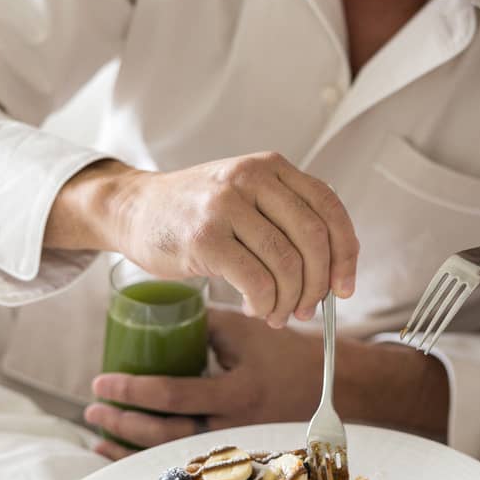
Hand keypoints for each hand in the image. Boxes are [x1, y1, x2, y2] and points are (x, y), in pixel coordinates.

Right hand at [48, 152, 359, 327]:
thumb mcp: (248, 195)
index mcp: (272, 167)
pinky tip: (256, 308)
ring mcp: (226, 205)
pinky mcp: (205, 237)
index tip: (344, 287)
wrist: (134, 209)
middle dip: (318, 283)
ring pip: (286, 263)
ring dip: (290, 300)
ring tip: (277, 312)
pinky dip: (265, 303)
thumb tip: (334, 269)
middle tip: (308, 309)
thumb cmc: (198, 212)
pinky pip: (256, 280)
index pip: (329, 208)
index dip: (345, 253)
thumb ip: (288, 216)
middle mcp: (252, 178)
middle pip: (313, 238)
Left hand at [84, 310, 448, 459]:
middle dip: (122, 423)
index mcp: (237, 391)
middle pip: (165, 433)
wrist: (337, 389)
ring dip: (129, 443)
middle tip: (92, 407)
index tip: (101, 382)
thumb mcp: (249, 329)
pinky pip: (184, 458)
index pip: (173, 395)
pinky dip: (148, 454)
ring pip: (171, 452)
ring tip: (97, 431)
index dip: (132, 391)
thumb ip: (205, 323)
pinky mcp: (234, 451)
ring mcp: (234, 443)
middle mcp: (234, 425)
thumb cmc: (288, 352)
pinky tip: (123, 448)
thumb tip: (156, 312)